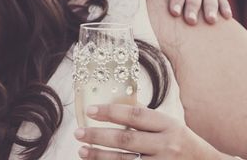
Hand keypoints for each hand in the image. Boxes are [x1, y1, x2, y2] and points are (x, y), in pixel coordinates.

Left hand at [74, 104, 223, 159]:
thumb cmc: (183, 142)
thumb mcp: (170, 125)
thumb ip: (145, 118)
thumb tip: (112, 105)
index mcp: (168, 125)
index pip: (134, 115)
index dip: (110, 112)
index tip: (90, 110)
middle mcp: (166, 145)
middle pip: (125, 140)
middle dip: (97, 136)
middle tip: (77, 132)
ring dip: (99, 156)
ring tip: (82, 150)